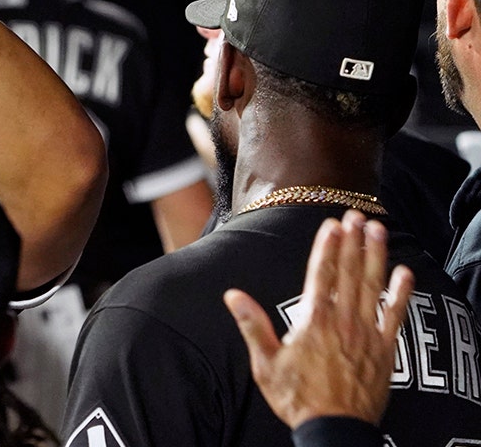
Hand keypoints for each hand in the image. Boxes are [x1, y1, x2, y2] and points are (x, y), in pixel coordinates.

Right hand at [224, 211, 413, 428]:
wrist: (334, 430)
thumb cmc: (297, 397)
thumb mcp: (265, 363)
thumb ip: (252, 325)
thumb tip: (233, 296)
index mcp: (312, 322)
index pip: (321, 275)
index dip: (327, 247)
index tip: (332, 223)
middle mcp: (342, 322)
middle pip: (349, 273)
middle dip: (352, 241)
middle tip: (356, 215)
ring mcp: (365, 334)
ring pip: (372, 287)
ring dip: (376, 256)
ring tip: (378, 230)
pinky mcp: (383, 349)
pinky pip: (394, 315)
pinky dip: (401, 293)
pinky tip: (405, 273)